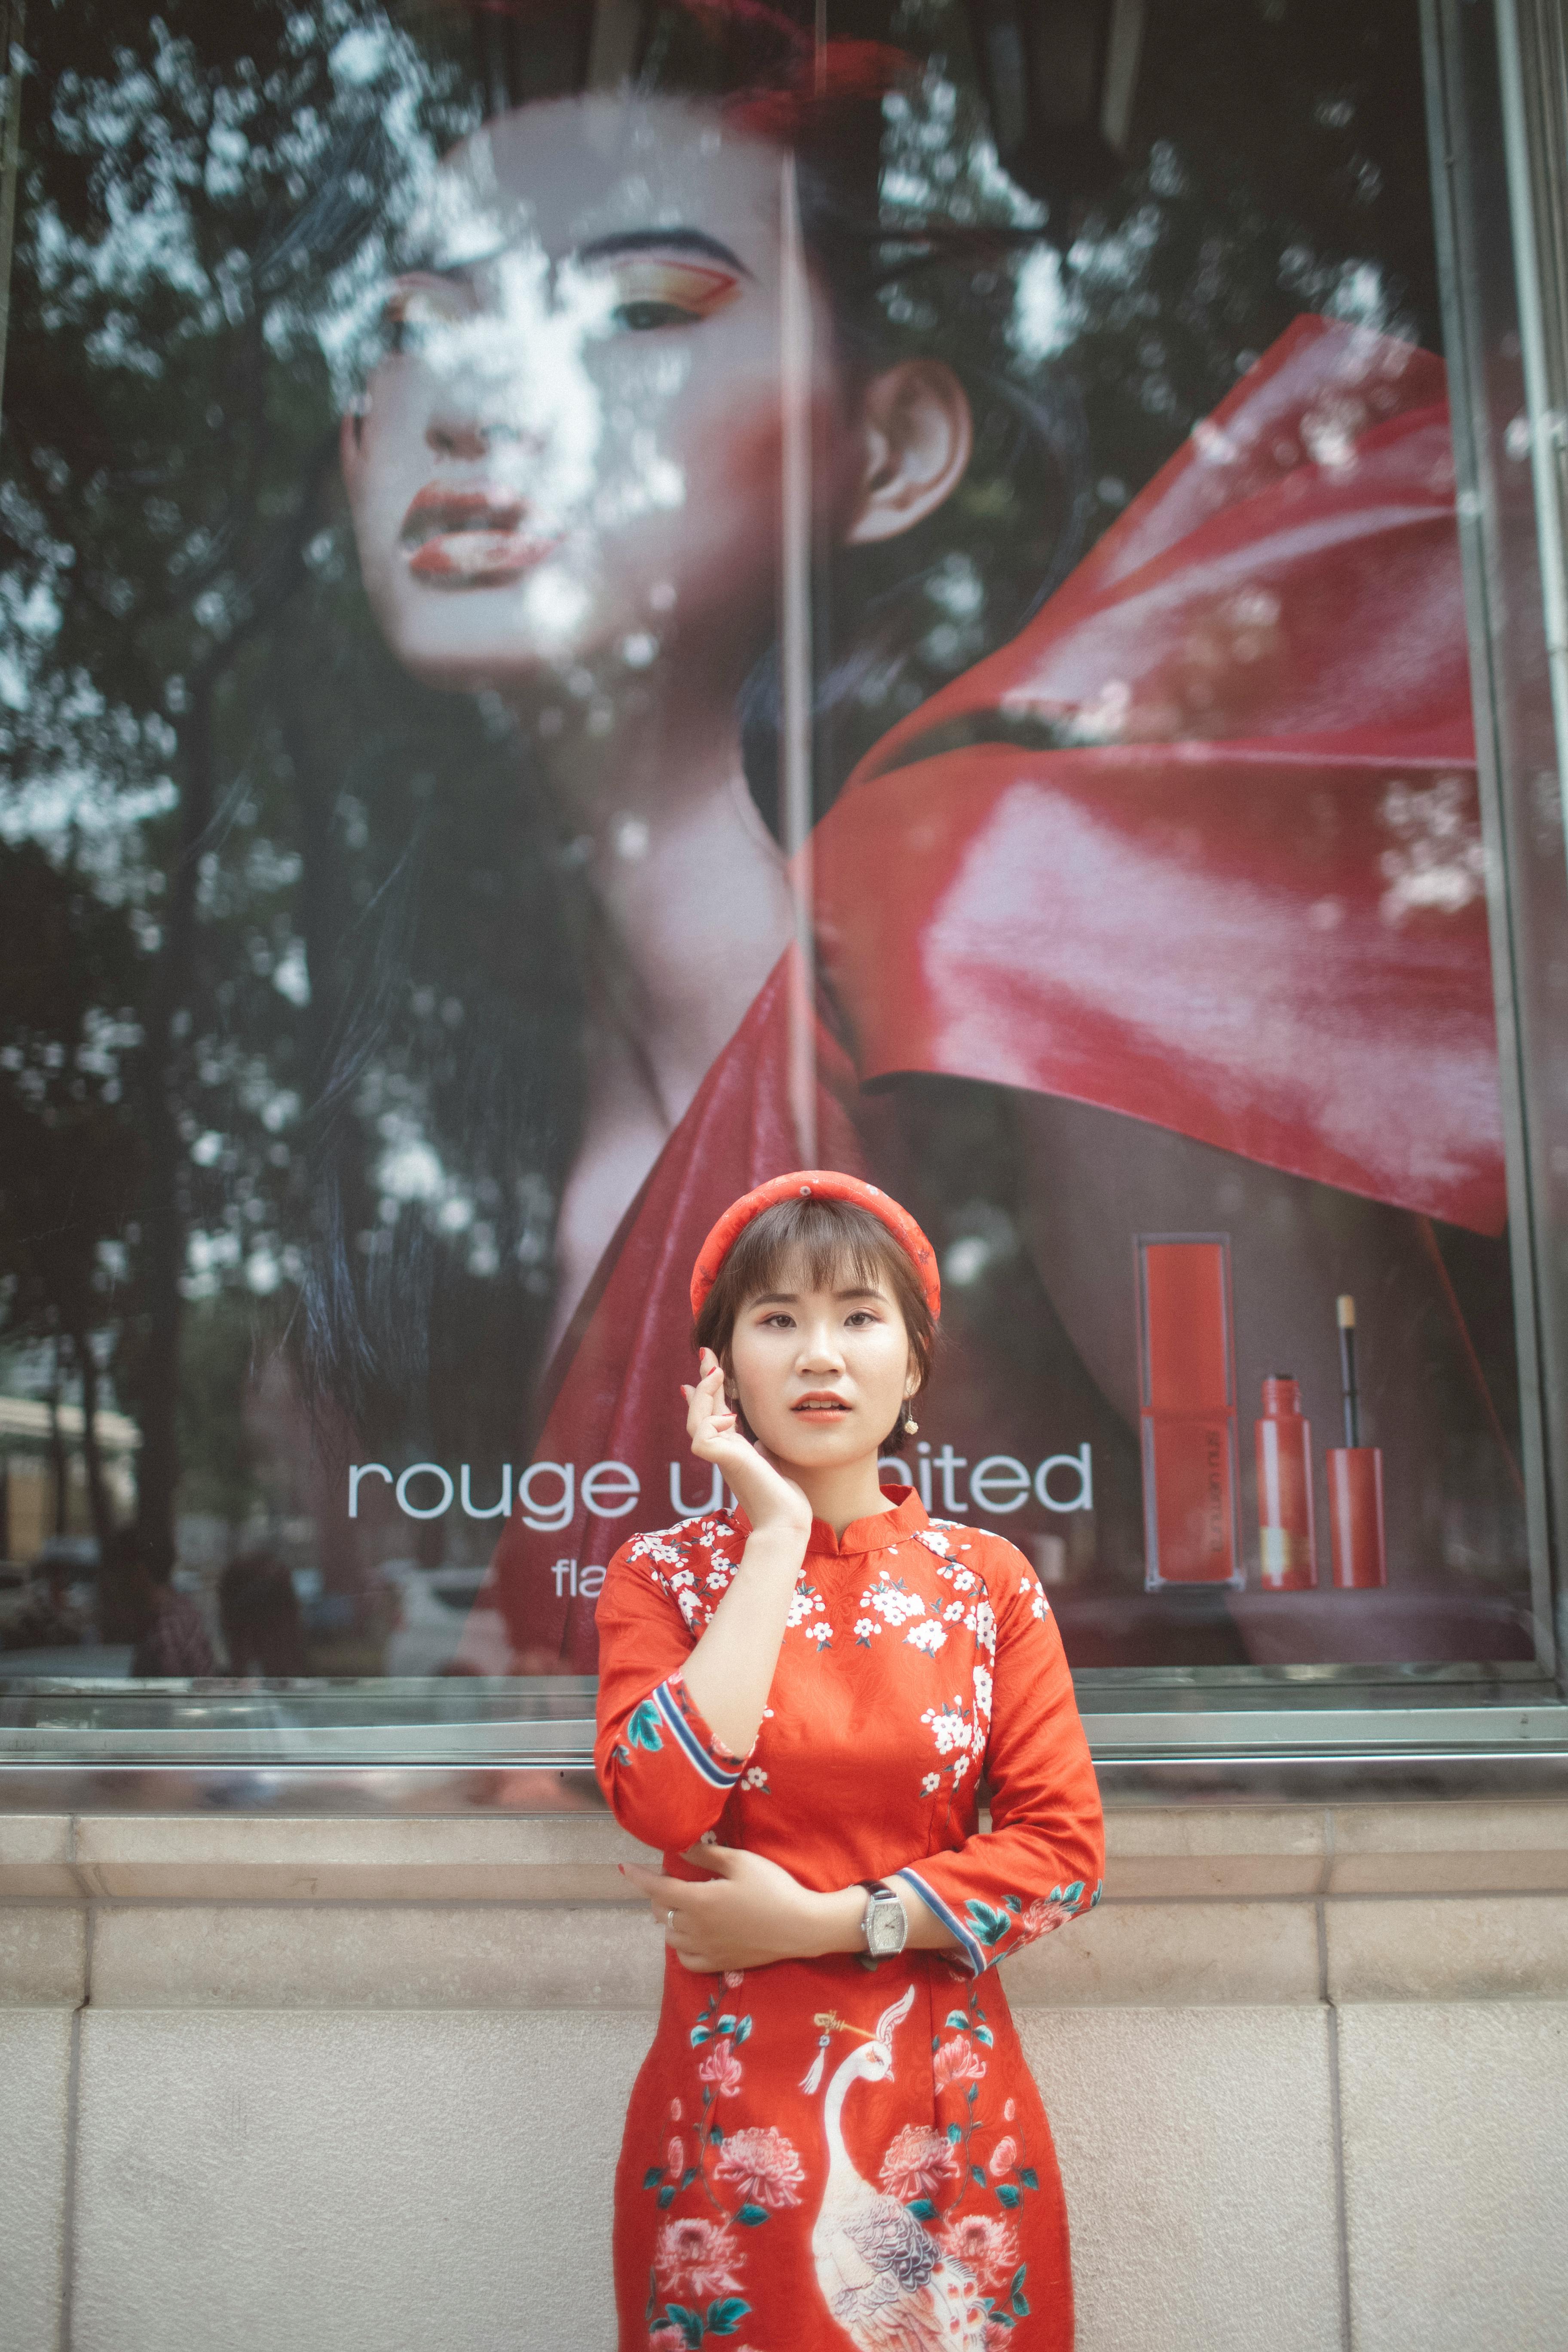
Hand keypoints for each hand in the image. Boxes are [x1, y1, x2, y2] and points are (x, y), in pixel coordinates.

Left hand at [621, 1844, 857, 1972]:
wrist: (800, 1926)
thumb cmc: (772, 1888)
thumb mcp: (740, 1863)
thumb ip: (706, 1856)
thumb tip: (679, 1847)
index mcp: (698, 1901)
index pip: (657, 1889)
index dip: (639, 1877)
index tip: (625, 1868)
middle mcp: (696, 1929)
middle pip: (662, 1912)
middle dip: (660, 1895)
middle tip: (675, 1879)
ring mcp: (707, 1950)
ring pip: (672, 1937)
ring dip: (671, 1919)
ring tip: (684, 1906)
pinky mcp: (719, 1964)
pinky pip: (686, 1960)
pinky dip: (682, 1947)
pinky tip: (692, 1935)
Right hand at [681, 1349, 810, 1549]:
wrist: (787, 1520)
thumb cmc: (784, 1497)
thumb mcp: (772, 1461)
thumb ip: (761, 1448)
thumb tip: (756, 1438)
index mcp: (734, 1450)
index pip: (714, 1414)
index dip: (709, 1392)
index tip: (711, 1369)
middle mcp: (723, 1452)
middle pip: (700, 1412)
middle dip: (703, 1381)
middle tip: (707, 1353)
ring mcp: (721, 1457)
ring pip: (696, 1421)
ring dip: (704, 1393)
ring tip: (716, 1371)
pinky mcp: (723, 1463)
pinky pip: (703, 1436)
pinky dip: (712, 1420)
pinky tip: (730, 1414)